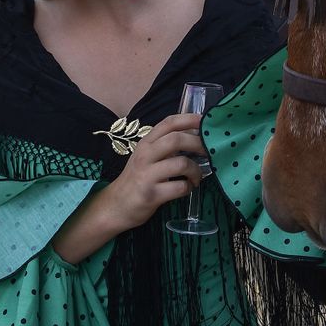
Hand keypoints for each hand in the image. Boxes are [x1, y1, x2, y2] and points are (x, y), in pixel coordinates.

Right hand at [101, 113, 205, 230]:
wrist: (116, 205)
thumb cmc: (137, 179)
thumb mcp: (147, 157)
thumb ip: (166, 145)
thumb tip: (196, 135)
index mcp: (146, 143)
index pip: (169, 123)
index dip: (190, 119)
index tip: (205, 122)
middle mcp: (145, 155)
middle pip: (176, 139)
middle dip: (198, 144)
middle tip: (209, 152)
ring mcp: (147, 175)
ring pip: (181, 163)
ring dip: (196, 171)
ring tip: (196, 177)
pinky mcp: (151, 194)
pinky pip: (179, 187)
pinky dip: (188, 188)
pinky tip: (186, 189)